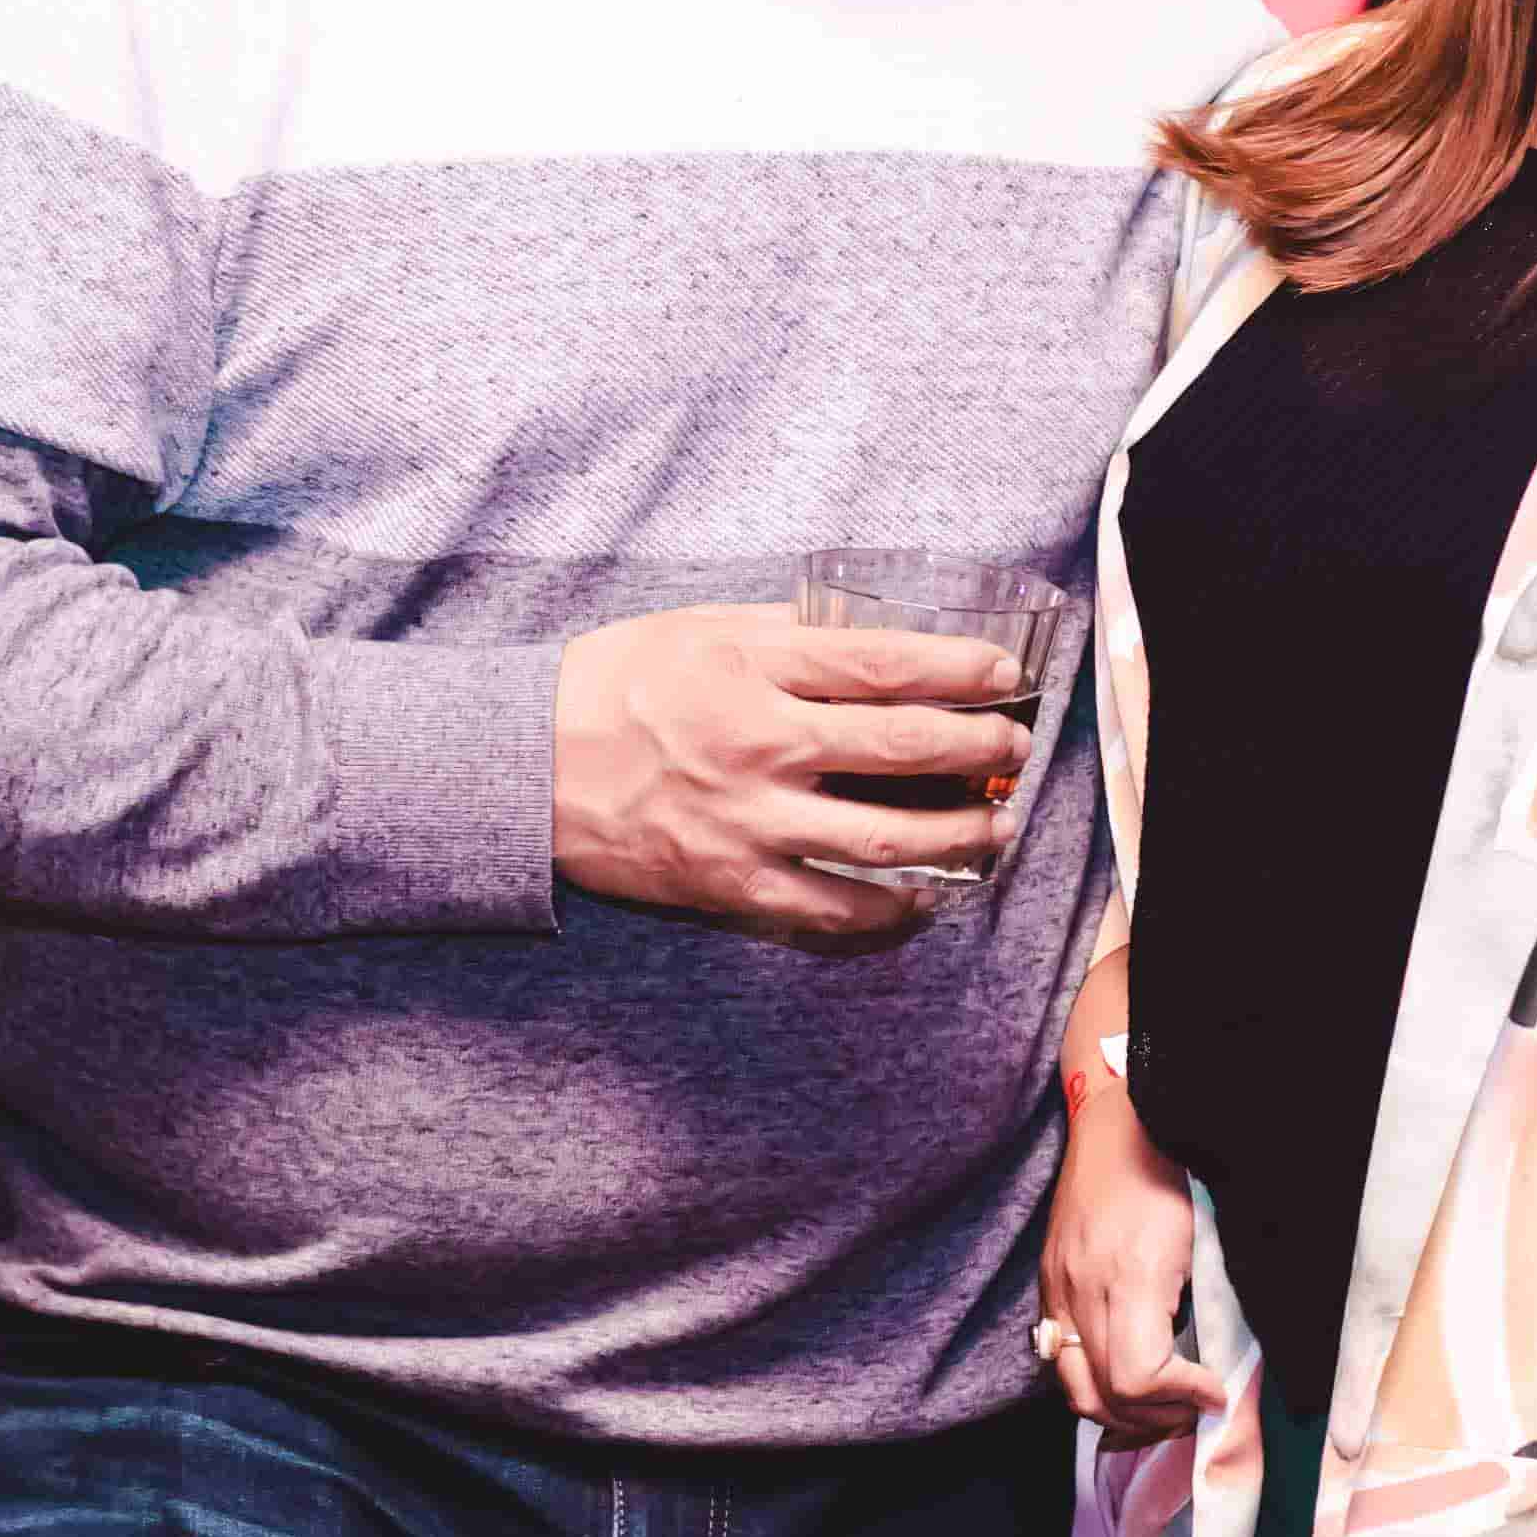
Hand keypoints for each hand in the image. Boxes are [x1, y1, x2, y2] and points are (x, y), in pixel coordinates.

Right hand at [551, 606, 1036, 947]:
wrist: (522, 769)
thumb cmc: (609, 686)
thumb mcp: (695, 628)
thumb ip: (782, 629)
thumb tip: (868, 630)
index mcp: (752, 668)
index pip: (883, 665)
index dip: (959, 669)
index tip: (1005, 674)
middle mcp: (759, 745)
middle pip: (901, 749)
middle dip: (978, 749)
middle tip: (1015, 749)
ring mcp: (746, 822)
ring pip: (884, 839)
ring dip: (958, 835)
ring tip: (996, 826)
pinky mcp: (728, 883)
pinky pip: (829, 908)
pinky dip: (889, 908)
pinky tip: (923, 895)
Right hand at [1042, 1078, 1224, 1440]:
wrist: (1115, 1122)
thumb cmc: (1175, 1170)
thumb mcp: (1209, 1236)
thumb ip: (1214, 1304)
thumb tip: (1228, 1365)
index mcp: (1130, 1275)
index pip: (1138, 1378)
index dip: (1181, 1398)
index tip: (1216, 1391)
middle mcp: (1082, 1290)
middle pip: (1103, 1396)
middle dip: (1156, 1417)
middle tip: (1196, 1407)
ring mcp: (1057, 1290)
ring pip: (1074, 1389)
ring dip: (1121, 1412)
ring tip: (1165, 1404)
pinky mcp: (1048, 1285)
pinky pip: (1061, 1360)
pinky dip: (1096, 1384)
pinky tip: (1131, 1378)